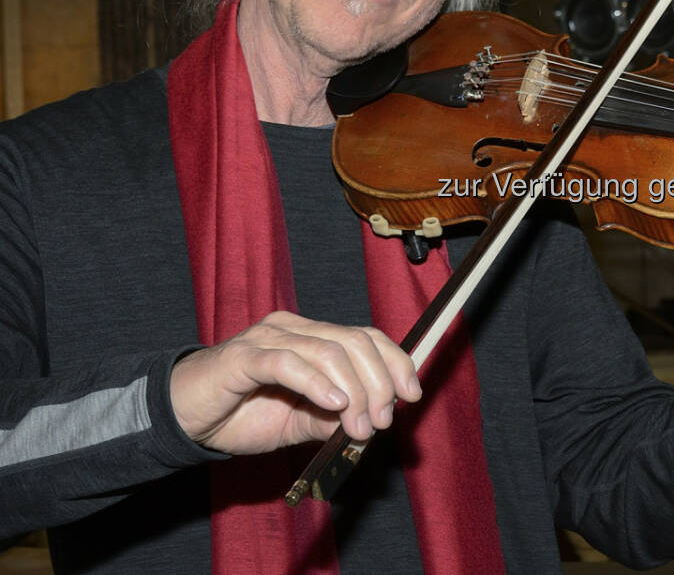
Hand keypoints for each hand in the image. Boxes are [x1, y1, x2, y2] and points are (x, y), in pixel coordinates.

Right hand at [169, 310, 421, 454]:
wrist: (181, 420)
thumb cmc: (240, 416)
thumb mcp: (300, 422)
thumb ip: (334, 418)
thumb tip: (373, 422)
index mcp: (312, 337)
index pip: (366, 337)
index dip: (396, 362)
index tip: (412, 395)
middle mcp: (293, 329)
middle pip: (354, 342)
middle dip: (379, 382)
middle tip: (381, 421)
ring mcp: (268, 338)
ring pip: (329, 351)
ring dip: (354, 391)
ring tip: (359, 425)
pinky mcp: (242, 357)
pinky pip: (288, 362)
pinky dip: (317, 382)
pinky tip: (333, 403)